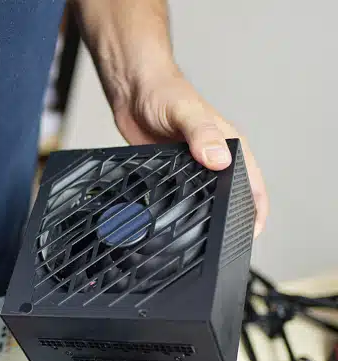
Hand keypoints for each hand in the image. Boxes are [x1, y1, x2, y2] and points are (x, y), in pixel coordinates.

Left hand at [109, 69, 268, 236]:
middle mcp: (213, 155)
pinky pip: (180, 193)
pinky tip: (174, 219)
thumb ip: (202, 134)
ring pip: (205, 195)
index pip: (252, 180)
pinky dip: (180, 206)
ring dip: (206, 213)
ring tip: (204, 238)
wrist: (132, 90)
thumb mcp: (185, 112)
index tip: (254, 230)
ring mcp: (192, 164)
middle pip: (231, 192)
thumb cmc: (163, 92)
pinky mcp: (170, 169)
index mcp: (228, 142)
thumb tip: (218, 159)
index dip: (256, 207)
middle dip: (233, 216)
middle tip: (228, 241)